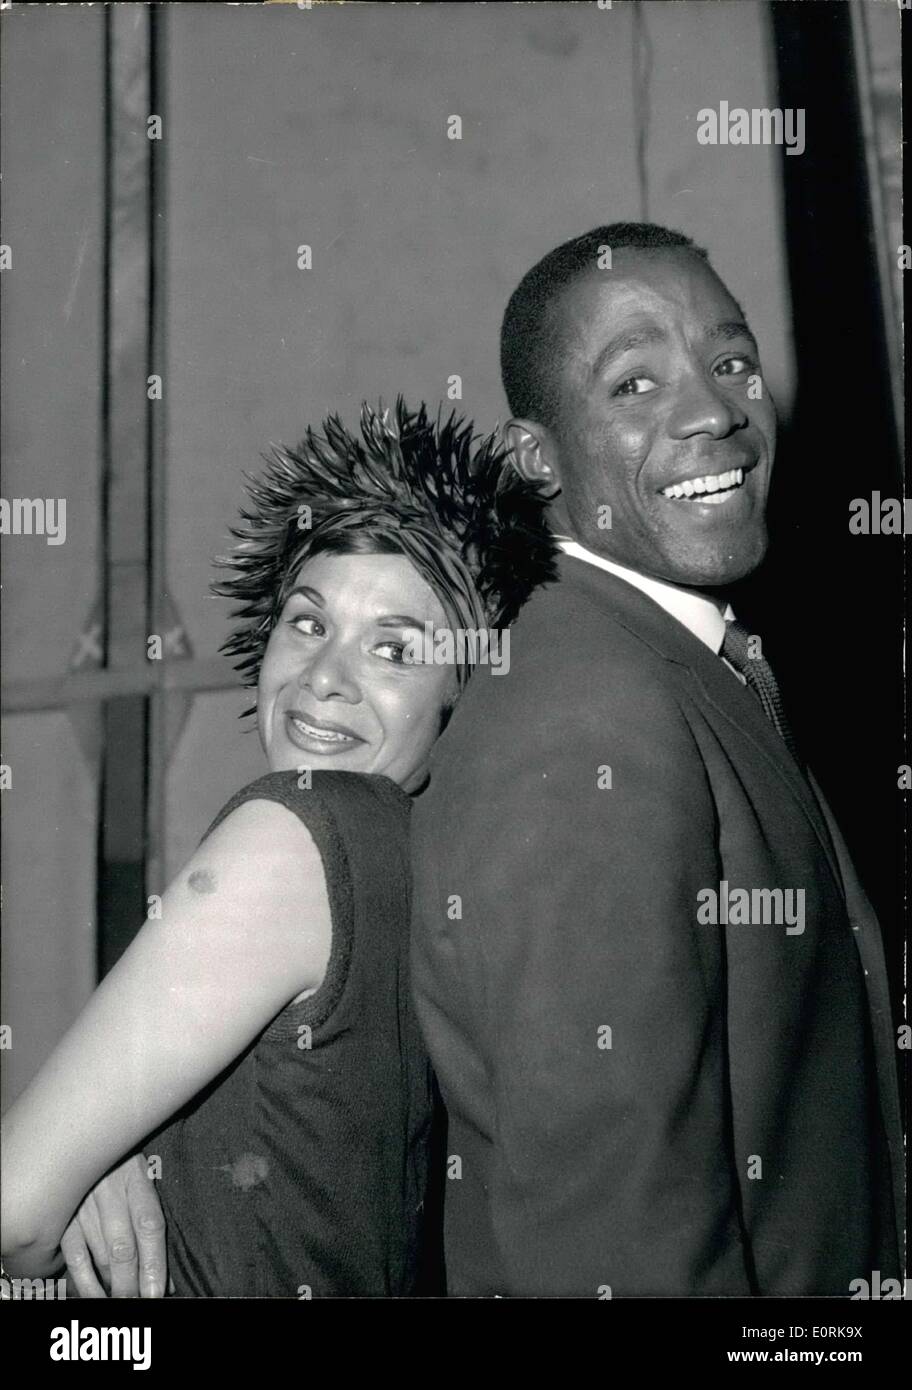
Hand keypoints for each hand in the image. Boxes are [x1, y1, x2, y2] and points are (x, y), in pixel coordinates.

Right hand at [60, 1153, 167, 1297]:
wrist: (80, 1134)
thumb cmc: (120, 1163)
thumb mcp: (142, 1176)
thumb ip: (152, 1224)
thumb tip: (167, 1278)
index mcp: (136, 1178)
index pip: (150, 1226)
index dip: (155, 1263)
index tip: (159, 1292)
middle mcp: (110, 1193)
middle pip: (123, 1249)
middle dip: (132, 1284)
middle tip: (140, 1302)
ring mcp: (83, 1206)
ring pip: (99, 1257)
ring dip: (112, 1286)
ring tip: (123, 1301)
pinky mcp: (63, 1218)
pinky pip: (74, 1258)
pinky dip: (85, 1282)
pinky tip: (96, 1296)